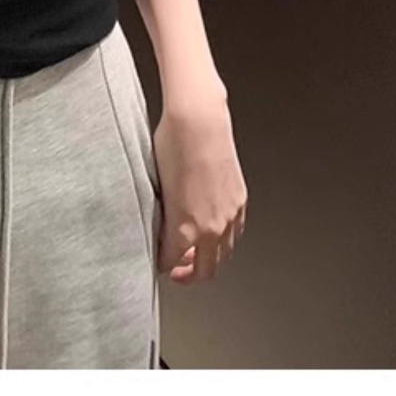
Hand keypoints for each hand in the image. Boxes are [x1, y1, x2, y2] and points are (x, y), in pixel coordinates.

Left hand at [152, 93, 247, 284]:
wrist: (199, 121)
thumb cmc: (172, 145)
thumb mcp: (155, 189)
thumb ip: (160, 219)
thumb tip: (158, 232)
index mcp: (185, 227)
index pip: (171, 264)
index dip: (161, 266)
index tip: (156, 261)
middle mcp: (212, 226)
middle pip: (204, 270)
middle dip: (188, 274)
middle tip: (176, 269)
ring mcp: (229, 215)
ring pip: (223, 255)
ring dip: (208, 257)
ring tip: (193, 250)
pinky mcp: (240, 200)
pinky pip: (235, 232)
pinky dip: (222, 238)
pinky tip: (210, 228)